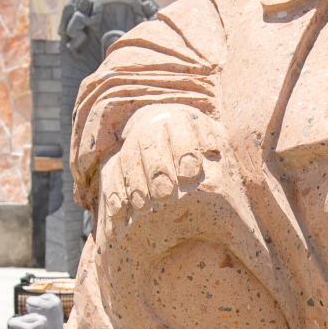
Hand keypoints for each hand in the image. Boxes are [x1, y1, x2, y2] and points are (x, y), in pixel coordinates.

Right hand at [100, 105, 221, 220]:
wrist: (167, 131)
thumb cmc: (201, 144)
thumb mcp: (213, 139)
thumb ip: (215, 147)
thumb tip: (214, 152)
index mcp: (180, 119)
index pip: (181, 132)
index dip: (184, 152)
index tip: (189, 174)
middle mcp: (153, 129)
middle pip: (151, 147)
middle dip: (158, 171)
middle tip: (165, 194)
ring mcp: (132, 145)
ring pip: (129, 162)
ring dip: (135, 185)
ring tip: (143, 207)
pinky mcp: (118, 162)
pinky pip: (112, 176)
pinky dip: (114, 193)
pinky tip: (119, 210)